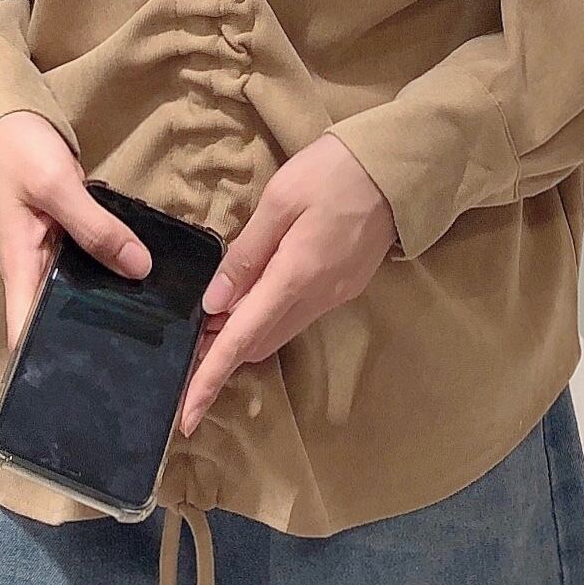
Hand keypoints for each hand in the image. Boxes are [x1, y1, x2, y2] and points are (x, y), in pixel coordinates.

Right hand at [0, 111, 152, 352]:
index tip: (76, 396)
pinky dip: (110, 278)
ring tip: (148, 342)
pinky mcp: (66, 239)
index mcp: (21, 267)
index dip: (43, 368)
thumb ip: (96, 226)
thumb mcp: (58, 187)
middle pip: (55, 321)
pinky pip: (90, 267)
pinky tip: (142, 290)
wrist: (3, 119)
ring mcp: (51, 255)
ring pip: (78, 296)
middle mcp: (34, 269)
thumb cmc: (18, 153)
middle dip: (85, 348)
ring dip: (104, 312)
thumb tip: (139, 268)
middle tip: (132, 374)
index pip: (26, 333)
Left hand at [178, 133, 398, 436]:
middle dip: (220, 354)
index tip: (185, 416)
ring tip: (209, 319)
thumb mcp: (280, 200)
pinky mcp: (344, 286)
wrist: (398, 169)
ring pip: (277, 332)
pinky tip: (249, 297)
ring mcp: (334, 296)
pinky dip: (266, 316)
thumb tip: (214, 303)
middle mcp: (317, 298)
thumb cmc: (334, 172)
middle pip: (258, 344)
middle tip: (185, 341)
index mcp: (296, 278)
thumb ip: (247, 254)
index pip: (242, 341)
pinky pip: (296, 315)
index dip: (209, 378)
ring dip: (243, 334)